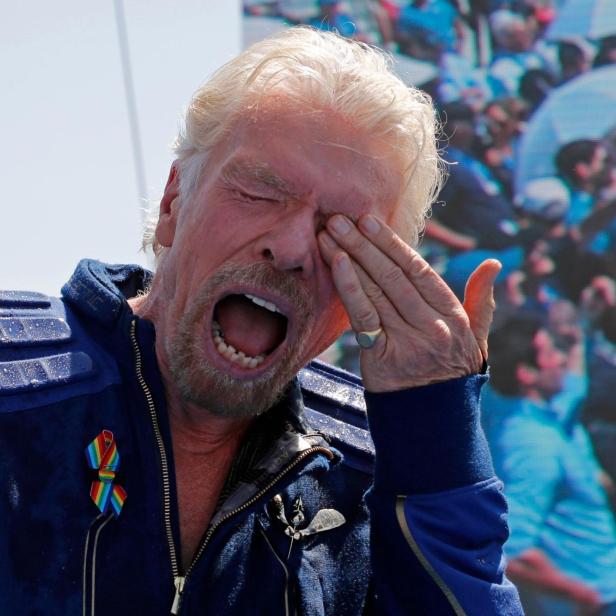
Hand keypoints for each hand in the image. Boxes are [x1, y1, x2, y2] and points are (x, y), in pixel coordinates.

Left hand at [318, 214, 500, 391]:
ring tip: (329, 233)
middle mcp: (432, 324)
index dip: (393, 244)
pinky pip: (364, 315)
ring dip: (349, 257)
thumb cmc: (453, 375)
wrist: (435, 423)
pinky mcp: (383, 357)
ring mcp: (408, 340)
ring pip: (376, 289)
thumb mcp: (476, 339)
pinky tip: (337, 262)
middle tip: (339, 218)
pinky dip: (349, 286)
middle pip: (393, 275)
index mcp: (453, 316)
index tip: (370, 221)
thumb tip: (494, 265)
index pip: (419, 271)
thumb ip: (482, 301)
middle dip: (364, 243)